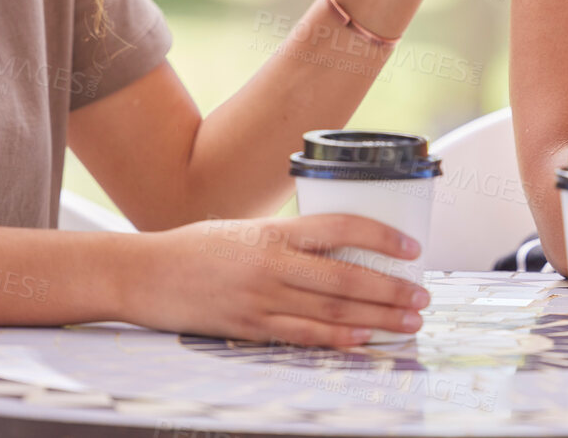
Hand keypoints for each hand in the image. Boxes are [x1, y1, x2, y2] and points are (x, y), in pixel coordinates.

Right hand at [134, 214, 429, 346]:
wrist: (145, 273)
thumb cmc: (195, 248)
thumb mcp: (247, 230)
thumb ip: (289, 239)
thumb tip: (336, 247)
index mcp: (274, 231)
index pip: (341, 227)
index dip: (381, 237)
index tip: (411, 248)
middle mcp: (272, 263)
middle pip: (346, 277)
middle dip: (391, 289)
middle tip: (422, 297)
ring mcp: (261, 298)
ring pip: (331, 309)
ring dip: (376, 318)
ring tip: (408, 322)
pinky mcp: (249, 328)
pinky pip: (302, 335)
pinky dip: (337, 338)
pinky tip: (363, 341)